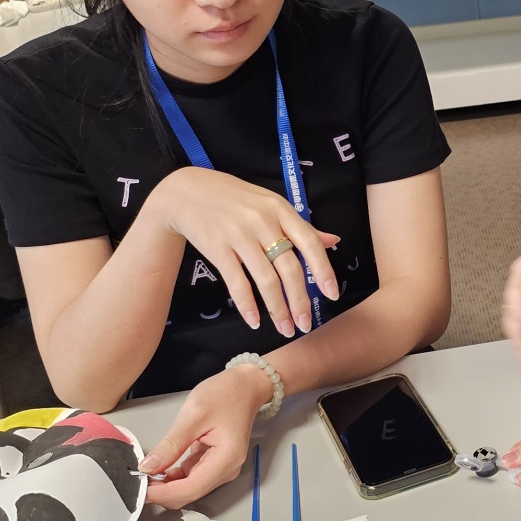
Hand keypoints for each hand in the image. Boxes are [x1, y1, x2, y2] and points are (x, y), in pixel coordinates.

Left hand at [138, 363, 274, 508]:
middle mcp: (227, 470)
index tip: (140, 489)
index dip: (164, 493)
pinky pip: (192, 477)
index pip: (191, 488)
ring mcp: (222, 468)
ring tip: (145, 473)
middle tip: (138, 480)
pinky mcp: (215, 463)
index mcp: (226, 459)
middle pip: (191, 493)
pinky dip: (175, 477)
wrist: (246, 386)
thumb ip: (171, 445)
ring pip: (190, 488)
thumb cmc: (225, 394)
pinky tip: (160, 468)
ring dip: (167, 486)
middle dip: (163, 492)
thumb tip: (148, 467)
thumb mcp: (193, 415)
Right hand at [151, 166, 340, 336]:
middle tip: (305, 325)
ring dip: (277, 309)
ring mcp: (239, 234)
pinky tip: (254, 321)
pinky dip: (247, 304)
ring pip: (265, 279)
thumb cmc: (235, 198)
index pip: (309, 242)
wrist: (187, 191)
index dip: (323, 270)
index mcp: (281, 209)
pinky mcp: (217, 247)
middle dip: (300, 300)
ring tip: (285, 329)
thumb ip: (301, 226)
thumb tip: (333, 240)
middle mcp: (263, 221)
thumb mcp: (271, 204)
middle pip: (289, 267)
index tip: (332, 294)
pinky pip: (236, 282)